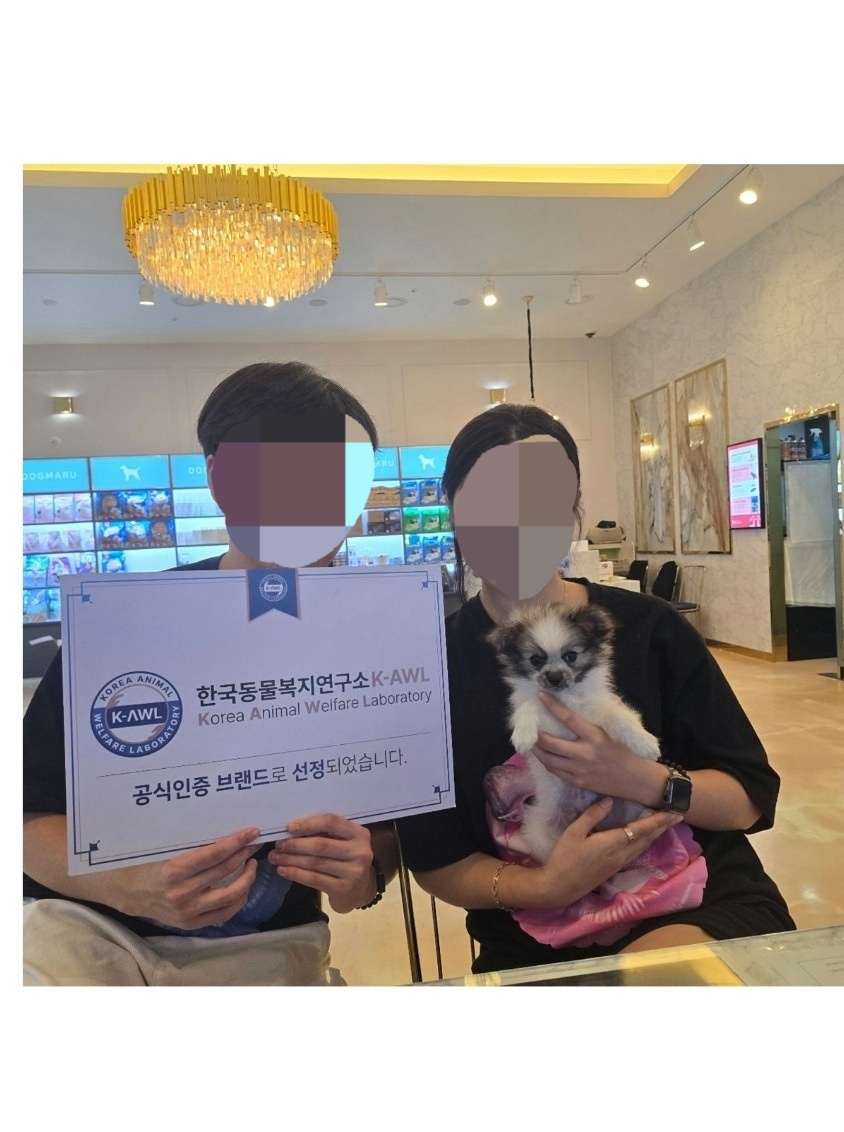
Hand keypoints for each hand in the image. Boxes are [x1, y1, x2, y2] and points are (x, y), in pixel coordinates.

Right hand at [117, 827, 260, 929]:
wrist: (130, 892)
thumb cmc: (151, 864)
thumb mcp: (167, 849)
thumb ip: (194, 845)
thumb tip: (227, 831)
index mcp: (175, 870)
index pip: (216, 854)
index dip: (237, 842)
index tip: (253, 832)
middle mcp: (183, 892)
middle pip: (225, 871)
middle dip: (245, 854)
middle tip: (256, 843)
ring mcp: (188, 911)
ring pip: (230, 896)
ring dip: (247, 878)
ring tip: (252, 864)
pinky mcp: (191, 923)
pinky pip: (224, 913)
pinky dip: (238, 899)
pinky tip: (243, 887)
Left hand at [268, 814, 373, 913]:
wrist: (360, 890)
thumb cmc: (346, 859)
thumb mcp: (343, 842)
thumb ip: (326, 833)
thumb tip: (292, 828)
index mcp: (359, 833)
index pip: (331, 822)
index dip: (309, 824)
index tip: (289, 827)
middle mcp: (360, 852)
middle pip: (321, 845)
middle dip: (295, 844)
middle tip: (277, 845)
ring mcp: (353, 872)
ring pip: (315, 863)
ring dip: (291, 859)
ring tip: (275, 857)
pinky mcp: (343, 889)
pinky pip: (314, 879)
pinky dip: (296, 874)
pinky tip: (283, 870)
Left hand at [532, 691, 640, 798]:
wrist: (637, 781)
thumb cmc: (627, 752)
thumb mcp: (617, 731)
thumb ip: (606, 714)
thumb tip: (601, 696)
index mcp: (595, 737)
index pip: (568, 718)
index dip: (552, 705)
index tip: (540, 695)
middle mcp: (584, 753)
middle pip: (549, 742)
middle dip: (536, 733)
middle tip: (530, 726)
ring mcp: (579, 770)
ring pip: (548, 759)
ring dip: (536, 749)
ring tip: (532, 741)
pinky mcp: (577, 782)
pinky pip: (555, 771)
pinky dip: (547, 762)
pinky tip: (544, 755)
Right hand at [532, 797, 683, 907]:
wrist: (559, 887)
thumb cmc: (564, 858)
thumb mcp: (574, 832)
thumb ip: (592, 816)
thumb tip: (610, 800)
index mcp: (613, 843)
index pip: (641, 829)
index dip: (658, 820)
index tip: (673, 812)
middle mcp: (621, 854)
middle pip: (647, 838)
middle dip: (663, 826)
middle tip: (678, 815)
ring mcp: (619, 863)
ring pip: (643, 846)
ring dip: (656, 834)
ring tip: (665, 824)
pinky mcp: (615, 868)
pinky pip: (636, 852)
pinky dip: (646, 842)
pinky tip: (645, 838)